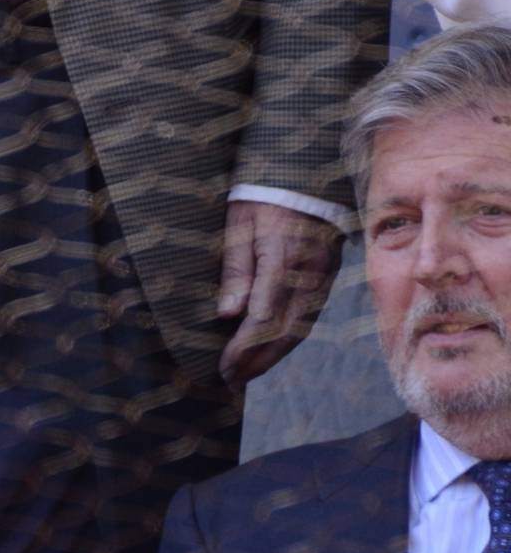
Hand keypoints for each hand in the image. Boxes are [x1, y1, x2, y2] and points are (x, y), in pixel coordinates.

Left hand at [216, 200, 343, 389]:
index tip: (224, 367)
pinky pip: (310, 315)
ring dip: (274, 355)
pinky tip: (271, 349)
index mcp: (284, 261)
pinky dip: (290, 337)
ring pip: (301, 327)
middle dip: (258, 361)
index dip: (244, 349)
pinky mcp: (326, 275)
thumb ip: (236, 271)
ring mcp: (322, 276)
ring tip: (248, 372)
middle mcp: (309, 274)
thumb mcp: (239, 227)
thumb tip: (228, 314)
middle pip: (286, 331)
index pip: (264, 318)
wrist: (304, 172)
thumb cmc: (263, 196)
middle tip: (232, 380)